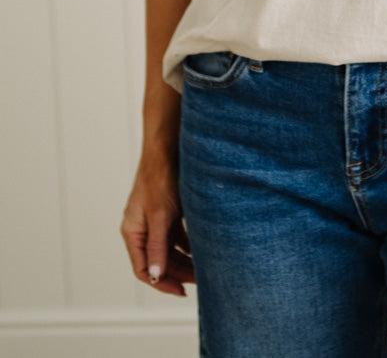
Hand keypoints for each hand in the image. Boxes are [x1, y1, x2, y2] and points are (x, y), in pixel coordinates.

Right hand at [119, 145, 194, 296]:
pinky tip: (202, 249)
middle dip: (177, 272)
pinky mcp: (167, 210)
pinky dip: (187, 244)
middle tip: (200, 280)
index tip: (182, 291)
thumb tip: (157, 276)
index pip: (143, 269)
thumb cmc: (160, 178)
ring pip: (168, 249)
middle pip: (158, 260)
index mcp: (132, 231)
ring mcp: (154, 219)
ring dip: (184, 260)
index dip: (162, 283)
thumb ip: (159, 246)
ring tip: (204, 268)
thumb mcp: (160, 215)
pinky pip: (176, 235)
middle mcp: (141, 228)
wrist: (168, 146)